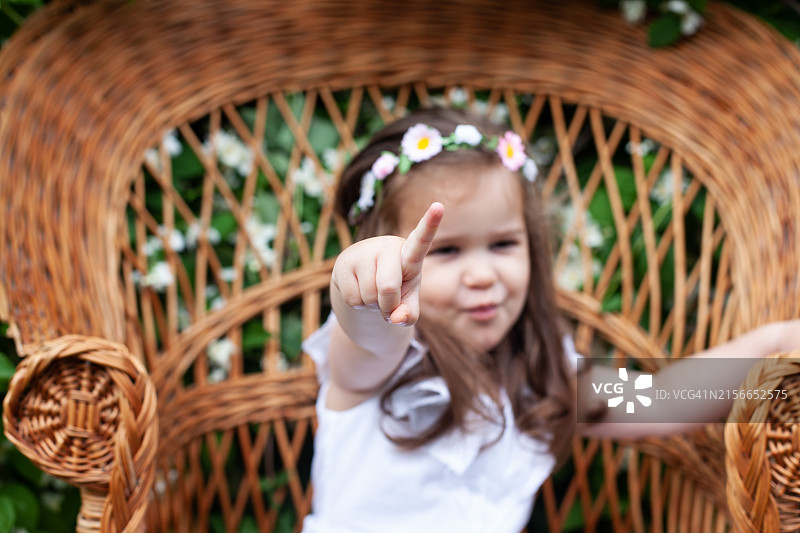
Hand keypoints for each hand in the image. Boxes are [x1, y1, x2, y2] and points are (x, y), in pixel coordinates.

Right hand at [331, 202, 443, 325]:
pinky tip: (360, 291)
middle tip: (388, 300)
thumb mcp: (408, 300)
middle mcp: (386, 247)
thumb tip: (396, 318)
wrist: (363, 280)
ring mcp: (363, 253)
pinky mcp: (343, 263)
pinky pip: (353, 299)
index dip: (430, 224)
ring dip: (372, 304)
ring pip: (369, 296)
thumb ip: (409, 313)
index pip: (421, 240)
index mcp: (409, 254)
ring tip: (373, 292)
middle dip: (388, 305)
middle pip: (388, 287)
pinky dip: (359, 304)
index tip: (439, 206)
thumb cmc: (395, 286)